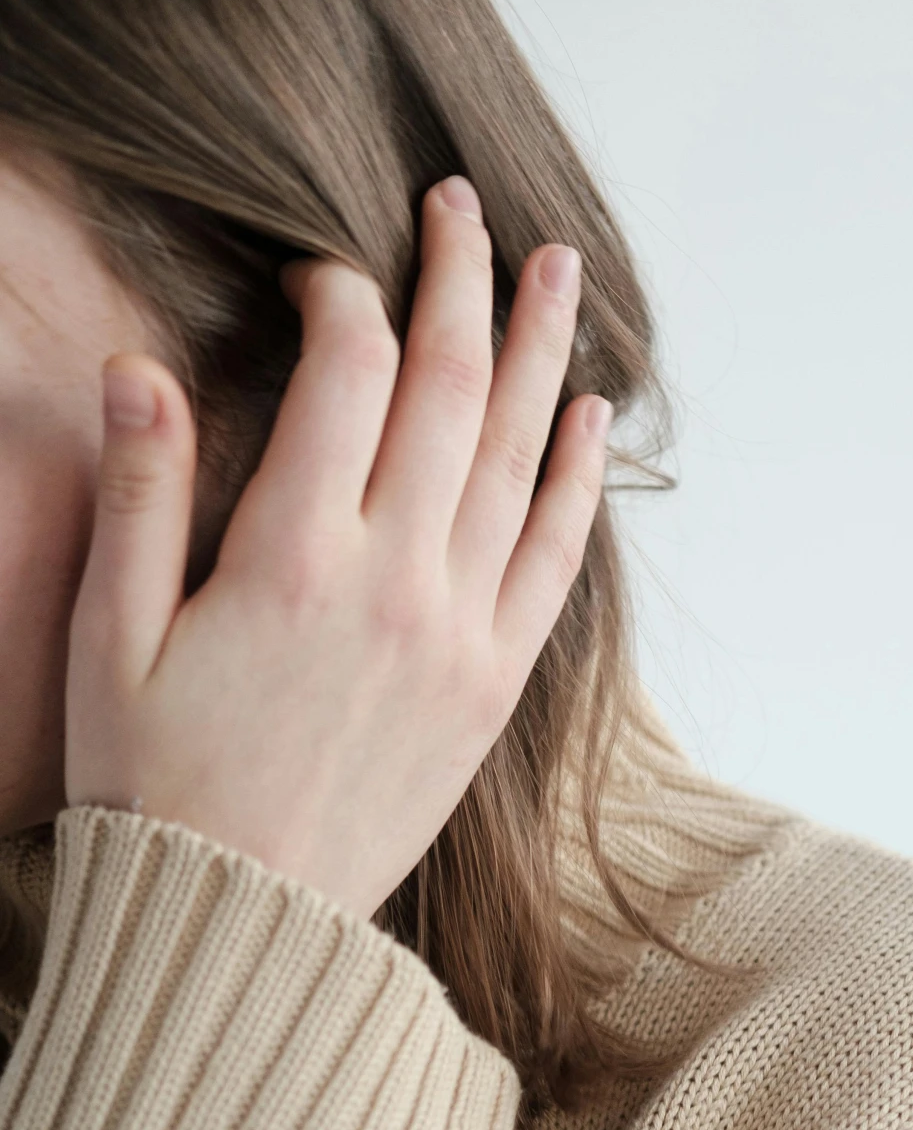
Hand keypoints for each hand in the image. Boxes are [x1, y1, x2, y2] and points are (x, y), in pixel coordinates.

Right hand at [64, 176, 606, 921]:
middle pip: (448, 391)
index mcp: (293, 558)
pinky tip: (586, 416)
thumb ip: (138, 498)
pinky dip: (576, 480)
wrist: (245, 926)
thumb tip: (141, 364)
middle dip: (457, 282)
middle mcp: (396, 582)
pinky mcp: (494, 685)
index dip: (342, 296)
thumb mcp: (110, 643)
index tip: (325, 268)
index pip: (347, 375)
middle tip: (464, 203)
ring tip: (556, 265)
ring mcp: (461, 633)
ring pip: (516, 458)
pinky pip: (553, 560)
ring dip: (539, 351)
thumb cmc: (155, 788)